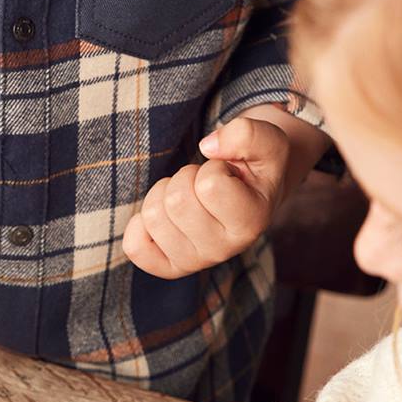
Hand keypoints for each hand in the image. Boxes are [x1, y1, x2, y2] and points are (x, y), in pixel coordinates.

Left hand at [122, 114, 290, 279]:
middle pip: (176, 199)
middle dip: (185, 178)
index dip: (212, 167)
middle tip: (203, 184)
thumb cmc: (254, 166)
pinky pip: (135, 246)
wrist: (250, 194)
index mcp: (251, 222)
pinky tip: (166, 216)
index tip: (227, 174)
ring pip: (153, 215)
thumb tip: (207, 147)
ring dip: (165, 194)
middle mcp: (224, 250)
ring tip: (190, 197)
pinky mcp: (170, 267)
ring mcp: (195, 262)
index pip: (209, 184)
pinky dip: (141, 223)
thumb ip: (246, 133)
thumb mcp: (266, 141)